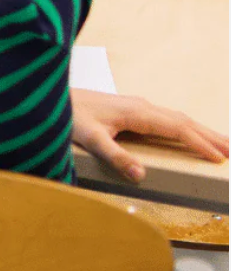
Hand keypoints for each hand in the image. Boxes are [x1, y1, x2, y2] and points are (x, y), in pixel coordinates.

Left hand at [71, 88, 228, 184]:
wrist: (55, 95)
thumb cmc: (70, 115)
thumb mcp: (90, 139)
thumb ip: (115, 156)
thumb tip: (142, 175)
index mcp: (138, 113)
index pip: (177, 128)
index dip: (199, 143)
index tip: (219, 157)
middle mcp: (142, 106)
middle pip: (183, 121)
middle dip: (209, 136)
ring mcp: (138, 106)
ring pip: (177, 118)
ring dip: (199, 131)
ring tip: (221, 144)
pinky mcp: (132, 109)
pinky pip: (167, 119)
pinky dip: (184, 128)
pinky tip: (187, 135)